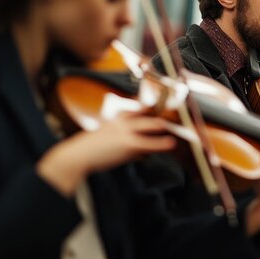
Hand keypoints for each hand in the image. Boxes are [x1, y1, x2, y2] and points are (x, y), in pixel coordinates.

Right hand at [37, 111, 175, 195]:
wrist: (77, 156)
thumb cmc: (93, 151)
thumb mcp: (109, 139)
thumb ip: (127, 142)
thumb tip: (143, 153)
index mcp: (119, 117)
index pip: (142, 106)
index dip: (159, 104)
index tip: (172, 102)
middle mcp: (124, 120)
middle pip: (152, 111)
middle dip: (168, 113)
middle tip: (182, 115)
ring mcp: (126, 131)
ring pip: (154, 125)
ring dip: (168, 127)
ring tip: (182, 130)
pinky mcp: (128, 144)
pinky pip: (150, 143)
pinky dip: (162, 144)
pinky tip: (171, 145)